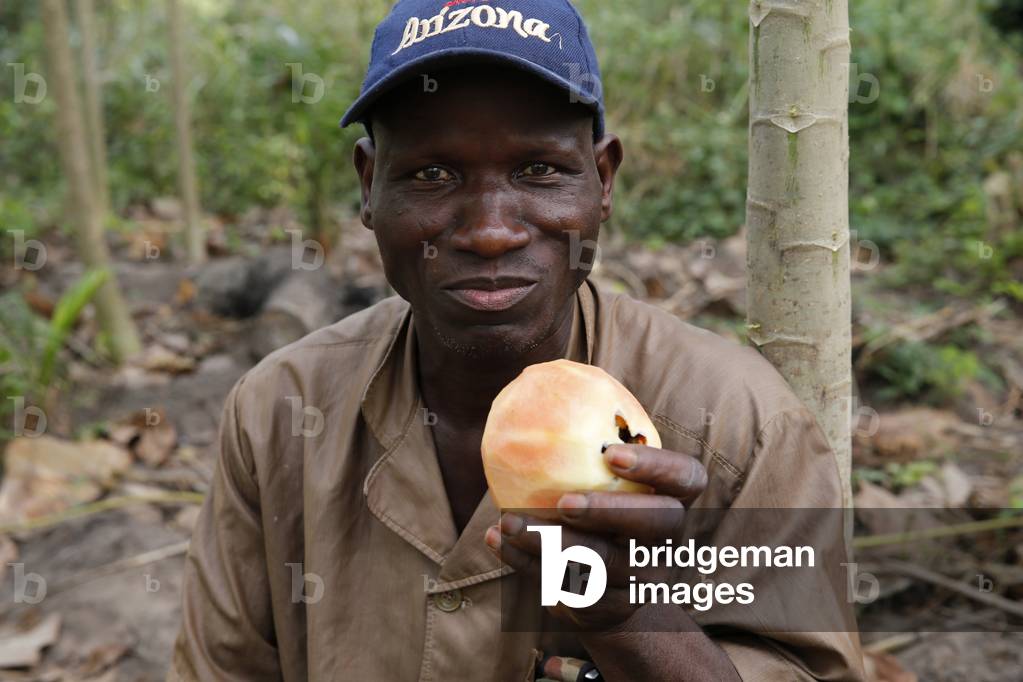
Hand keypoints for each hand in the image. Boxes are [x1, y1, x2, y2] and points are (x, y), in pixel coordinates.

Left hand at [484, 443, 707, 630]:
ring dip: (553, 543)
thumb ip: (585, 447)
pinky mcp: (610, 607)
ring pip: (605, 564)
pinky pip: (570, 587)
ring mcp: (642, 577)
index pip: (685, 478)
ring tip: (509, 522)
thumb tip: (533, 384)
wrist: (609, 591)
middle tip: (565, 502)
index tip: (611, 453)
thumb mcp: (604, 479)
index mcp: (671, 498)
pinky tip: (498, 539)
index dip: (656, 466)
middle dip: (610, 511)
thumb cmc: (599, 512)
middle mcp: (665, 539)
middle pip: (656, 524)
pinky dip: (528, 563)